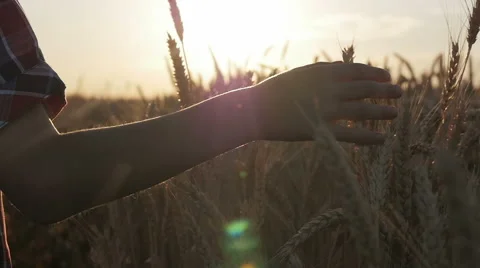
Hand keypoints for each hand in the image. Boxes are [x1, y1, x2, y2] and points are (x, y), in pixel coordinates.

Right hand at [249, 62, 401, 144]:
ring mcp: (327, 110)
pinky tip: (383, 139)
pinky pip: (352, 135)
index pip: (358, 71)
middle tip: (399, 93)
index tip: (387, 77)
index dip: (376, 73)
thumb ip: (323, 71)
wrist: (255, 109)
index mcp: (324, 73)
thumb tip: (343, 68)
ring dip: (382, 111)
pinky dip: (370, 137)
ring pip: (363, 110)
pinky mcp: (321, 131)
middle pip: (366, 88)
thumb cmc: (276, 90)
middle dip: (385, 90)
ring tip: (395, 113)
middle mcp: (330, 89)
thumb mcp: (301, 73)